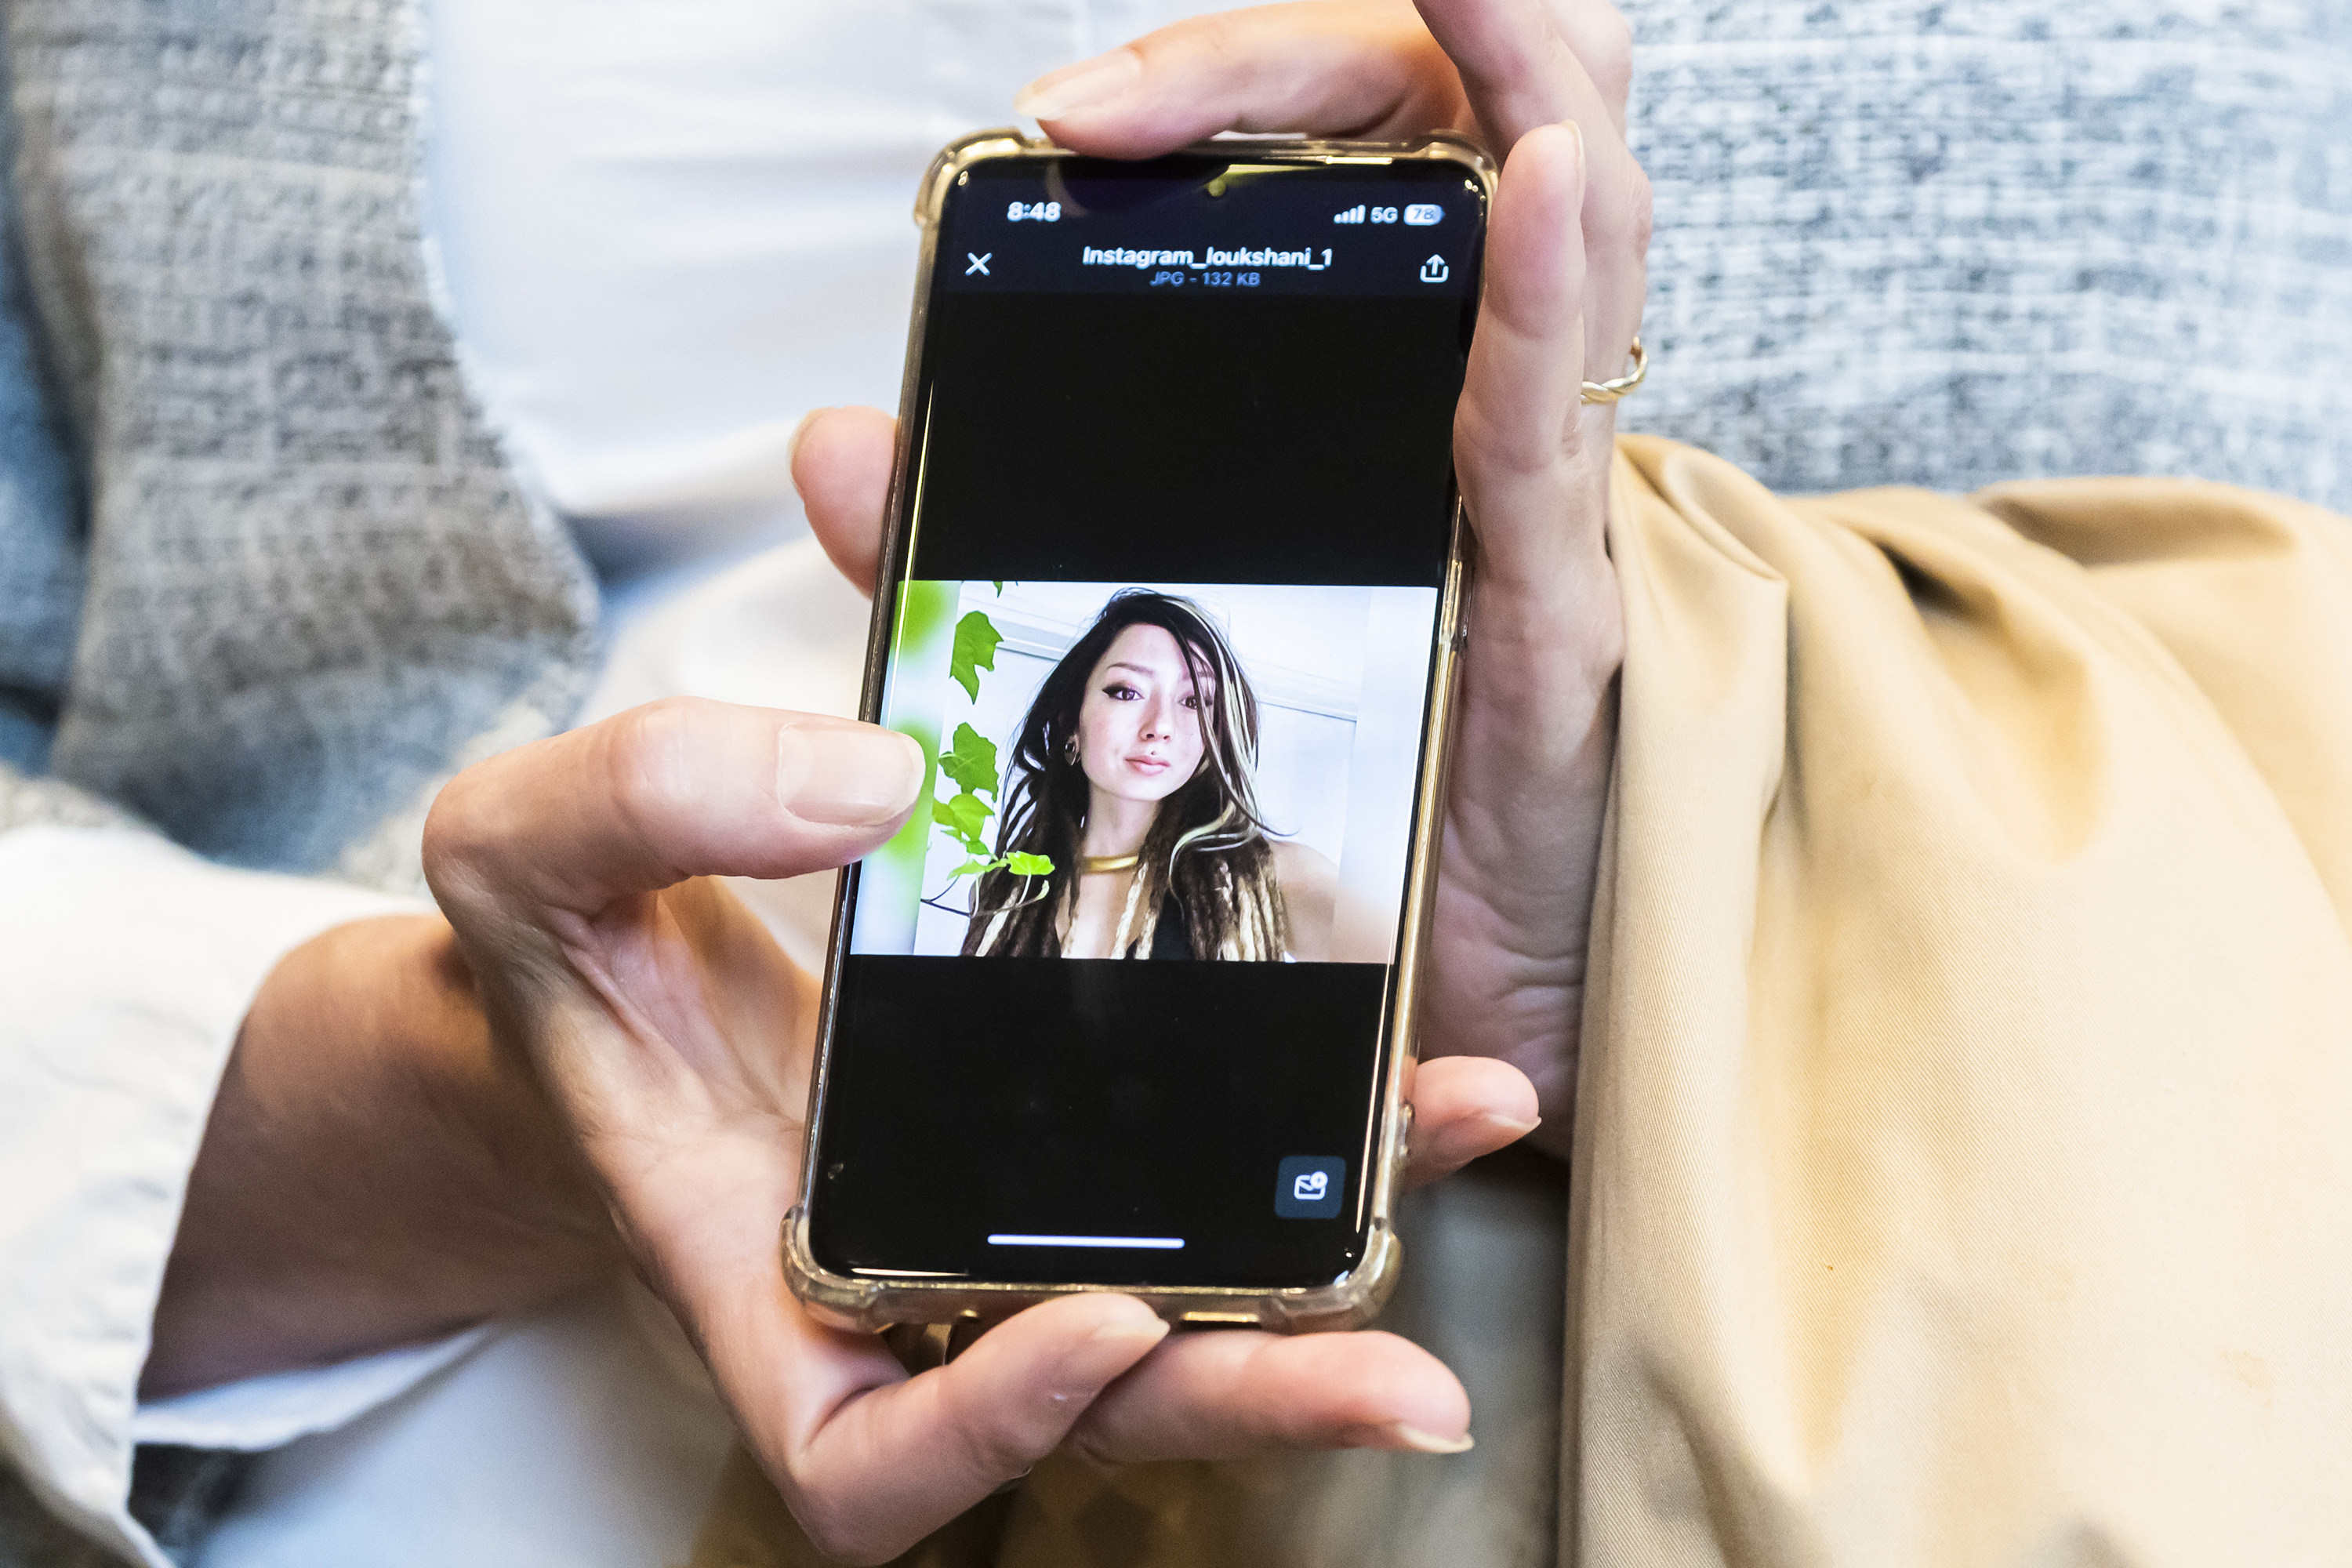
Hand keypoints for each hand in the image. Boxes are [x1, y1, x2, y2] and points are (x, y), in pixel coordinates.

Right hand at [416, 697, 1538, 1561]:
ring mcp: (999, 1221)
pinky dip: (1312, 1143)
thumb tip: (875, 782)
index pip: (860, 1454)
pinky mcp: (1073, 1144)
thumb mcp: (526, 849)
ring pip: (1188, 1303)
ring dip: (1335, 1262)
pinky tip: (1414, 1061)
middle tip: (1403, 1375)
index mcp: (751, 1274)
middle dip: (1252, 1394)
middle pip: (1092, 1405)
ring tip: (1468, 1133)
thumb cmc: (565, 951)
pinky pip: (1202, 1183)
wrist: (619, 956)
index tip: (1100, 1328)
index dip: (988, 1431)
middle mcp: (901, 1284)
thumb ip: (651, 799)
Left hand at [804, 0, 1647, 1147]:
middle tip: (1138, 89)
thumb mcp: (1135, 635)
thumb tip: (832, 443)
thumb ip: (991, 530)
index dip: (1221, 79)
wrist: (1450, 989)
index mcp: (1377, 376)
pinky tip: (1535, 176)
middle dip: (1308, 49)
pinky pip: (1563, 412)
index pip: (1347, 139)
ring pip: (1568, 196)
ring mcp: (1537, 478)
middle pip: (1454, 116)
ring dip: (1502, 48)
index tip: (1062, 118)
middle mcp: (1473, 390)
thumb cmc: (1325, 797)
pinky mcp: (1558, 595)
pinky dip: (1553, 280)